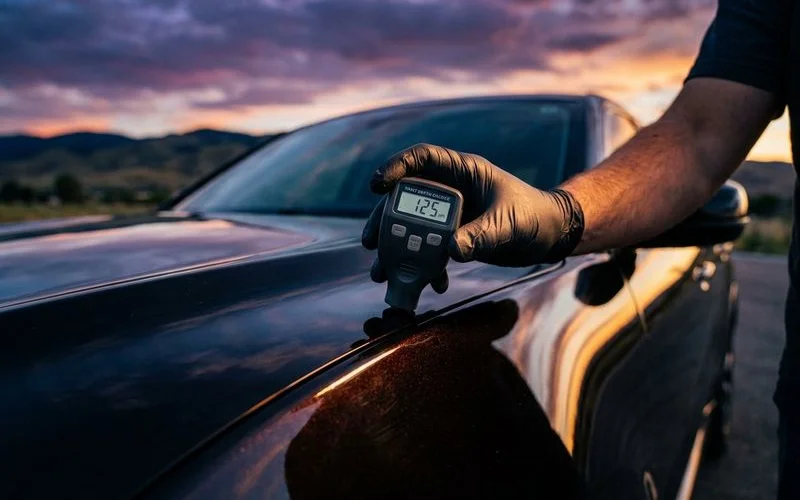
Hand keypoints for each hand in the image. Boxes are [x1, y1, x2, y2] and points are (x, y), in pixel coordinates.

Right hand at [361, 144, 584, 290]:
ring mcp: (450, 215)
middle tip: (371, 243)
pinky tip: (431, 284)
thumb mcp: (509, 224)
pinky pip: (429, 250)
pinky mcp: (454, 237)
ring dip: (396, 251)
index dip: (397, 166)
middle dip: (384, 221)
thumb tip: (451, 251)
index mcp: (463, 172)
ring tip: (381, 273)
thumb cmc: (534, 216)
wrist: (551, 235)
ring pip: (411, 228)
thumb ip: (482, 235)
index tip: (378, 185)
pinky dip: (425, 268)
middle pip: (406, 199)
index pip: (423, 158)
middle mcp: (451, 190)